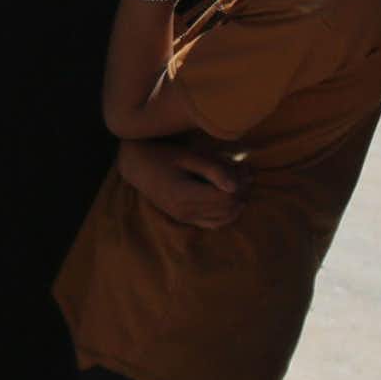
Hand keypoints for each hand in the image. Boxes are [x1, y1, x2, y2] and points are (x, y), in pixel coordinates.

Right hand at [116, 137, 244, 227]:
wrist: (135, 165)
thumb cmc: (161, 155)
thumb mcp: (188, 157)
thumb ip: (213, 170)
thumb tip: (237, 186)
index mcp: (184, 195)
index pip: (225, 198)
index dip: (239, 183)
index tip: (242, 167)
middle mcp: (184, 212)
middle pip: (227, 209)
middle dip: (241, 192)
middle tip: (244, 172)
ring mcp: (184, 218)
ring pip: (224, 219)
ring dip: (236, 203)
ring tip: (238, 183)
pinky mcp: (185, 219)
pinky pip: (214, 224)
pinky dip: (226, 214)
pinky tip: (228, 198)